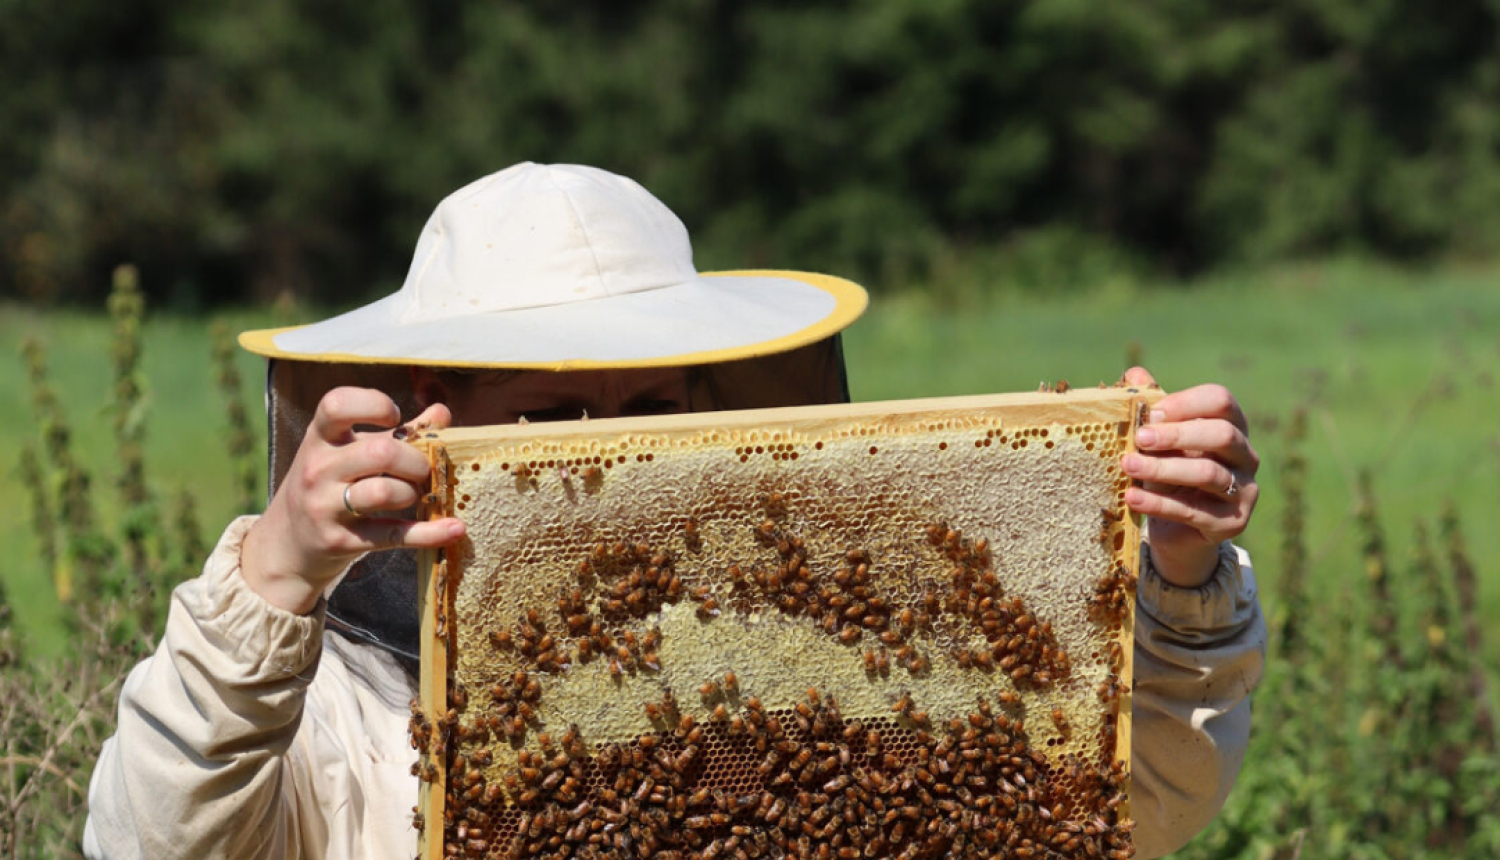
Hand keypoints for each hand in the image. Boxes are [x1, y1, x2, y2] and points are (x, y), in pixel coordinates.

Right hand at [241, 387, 465, 613]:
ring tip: (417, 496)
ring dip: (414, 493)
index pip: (337, 405)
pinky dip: (430, 533)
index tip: (394, 418)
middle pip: (379, 452)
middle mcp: (317, 469)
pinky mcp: (339, 541)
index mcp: (320, 438)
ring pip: (384, 492)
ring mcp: (324, 507)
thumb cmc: (328, 486)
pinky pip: (393, 535)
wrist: (286, 544)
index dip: (373, 404)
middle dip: (415, 461)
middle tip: (422, 470)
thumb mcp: (348, 453)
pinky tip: (455, 528)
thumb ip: (396, 433)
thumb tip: (442, 413)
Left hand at [1119, 367, 1258, 587]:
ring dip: (1163, 468)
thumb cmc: (1168, 476)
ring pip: (1208, 473)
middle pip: (1222, 435)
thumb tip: (1134, 374)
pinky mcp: (1232, 523)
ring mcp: (1244, 491)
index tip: (1152, 412)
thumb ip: (1151, 409)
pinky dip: (1159, 503)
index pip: (1222, 401)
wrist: (1178, 532)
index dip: (1187, 403)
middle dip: (1177, 434)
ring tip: (1128, 466)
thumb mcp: (1159, 442)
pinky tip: (1131, 498)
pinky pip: (1194, 511)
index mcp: (1232, 427)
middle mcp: (1246, 456)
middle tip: (1139, 438)